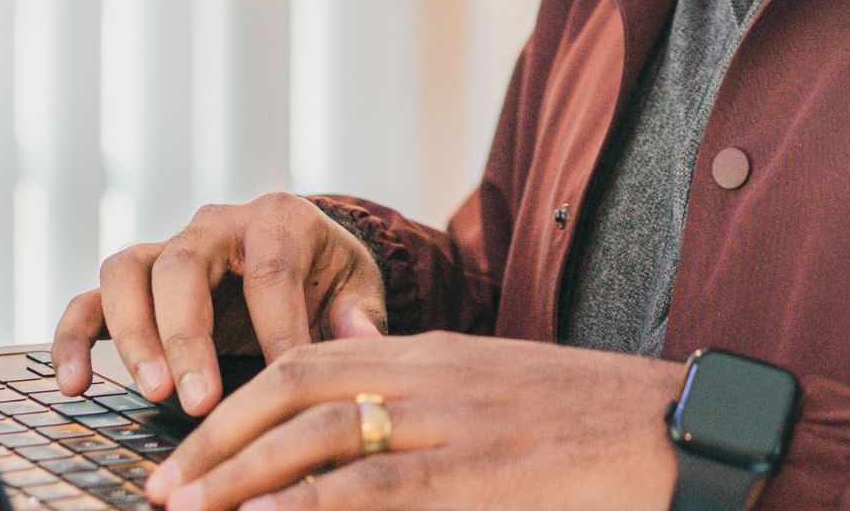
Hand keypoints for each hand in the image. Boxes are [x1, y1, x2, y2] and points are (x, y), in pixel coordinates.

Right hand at [51, 193, 387, 413]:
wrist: (302, 258)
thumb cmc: (330, 279)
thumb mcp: (358, 287)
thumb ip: (361, 315)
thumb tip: (359, 341)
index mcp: (278, 220)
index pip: (268, 270)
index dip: (274, 327)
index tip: (282, 380)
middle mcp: (214, 225)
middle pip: (182, 267)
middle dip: (187, 336)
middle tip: (197, 399)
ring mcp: (166, 250)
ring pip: (127, 273)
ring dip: (133, 335)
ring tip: (151, 393)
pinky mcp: (134, 283)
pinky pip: (90, 301)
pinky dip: (74, 338)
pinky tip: (74, 385)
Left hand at [142, 330, 682, 510]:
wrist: (685, 428)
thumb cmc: (596, 423)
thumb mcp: (501, 393)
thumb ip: (429, 396)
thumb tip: (356, 419)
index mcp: (437, 354)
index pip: (310, 356)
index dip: (240, 400)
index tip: (192, 445)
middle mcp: (435, 376)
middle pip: (295, 387)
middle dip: (218, 440)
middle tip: (163, 489)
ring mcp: (458, 422)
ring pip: (322, 435)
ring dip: (242, 477)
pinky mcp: (483, 473)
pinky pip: (378, 489)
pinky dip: (311, 506)